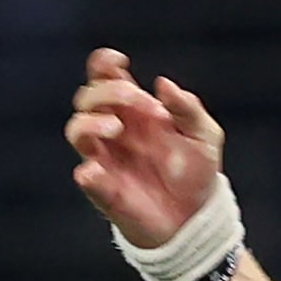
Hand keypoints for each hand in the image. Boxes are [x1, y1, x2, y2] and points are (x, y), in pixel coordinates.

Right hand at [65, 46, 223, 248]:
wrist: (196, 219)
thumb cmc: (196, 174)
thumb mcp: (204, 136)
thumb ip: (188, 109)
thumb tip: (163, 84)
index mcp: (134, 111)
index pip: (105, 78)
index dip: (103, 64)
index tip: (118, 61)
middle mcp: (114, 130)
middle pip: (88, 98)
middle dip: (107, 91)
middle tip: (137, 101)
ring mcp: (106, 158)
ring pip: (76, 130)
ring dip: (90, 122)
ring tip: (116, 127)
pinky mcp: (104, 190)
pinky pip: (85, 176)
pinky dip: (87, 171)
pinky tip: (97, 169)